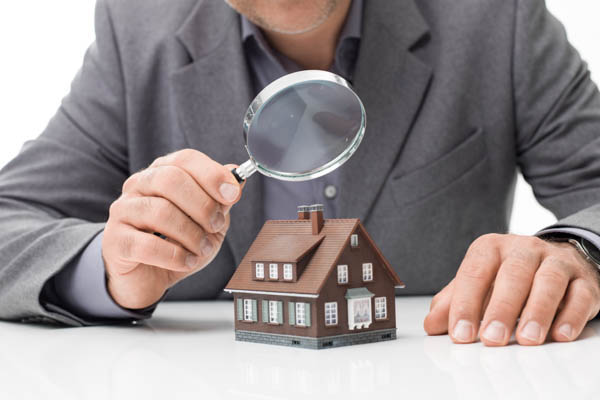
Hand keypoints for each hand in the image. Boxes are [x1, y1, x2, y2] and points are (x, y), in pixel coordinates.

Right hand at [102, 149, 242, 308]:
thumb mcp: (208, 222)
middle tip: (216, 226)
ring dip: (192, 234)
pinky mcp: (115, 241)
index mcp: (161, 173)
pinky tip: (186, 261)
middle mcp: (138, 186)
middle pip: (170, 179)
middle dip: (202, 205)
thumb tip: (237, 176)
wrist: (147, 278)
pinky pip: (147, 245)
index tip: (232, 194)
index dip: (212, 174)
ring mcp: (122, 211)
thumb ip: (221, 200)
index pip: (185, 159)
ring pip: (161, 212)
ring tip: (202, 248)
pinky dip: (175, 256)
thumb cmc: (176, 244)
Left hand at [424, 234, 599, 345]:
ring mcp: (556, 262)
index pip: (475, 272)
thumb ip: (453, 302)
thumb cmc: (509, 276)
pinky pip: (580, 294)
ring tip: (527, 339)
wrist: (556, 259)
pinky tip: (559, 335)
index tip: (460, 333)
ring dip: (537, 311)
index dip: (465, 304)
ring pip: (548, 281)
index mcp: (491, 248)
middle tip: (492, 338)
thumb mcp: (478, 284)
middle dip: (501, 308)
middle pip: (513, 275)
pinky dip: (570, 316)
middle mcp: (524, 249)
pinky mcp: (583, 279)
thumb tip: (431, 324)